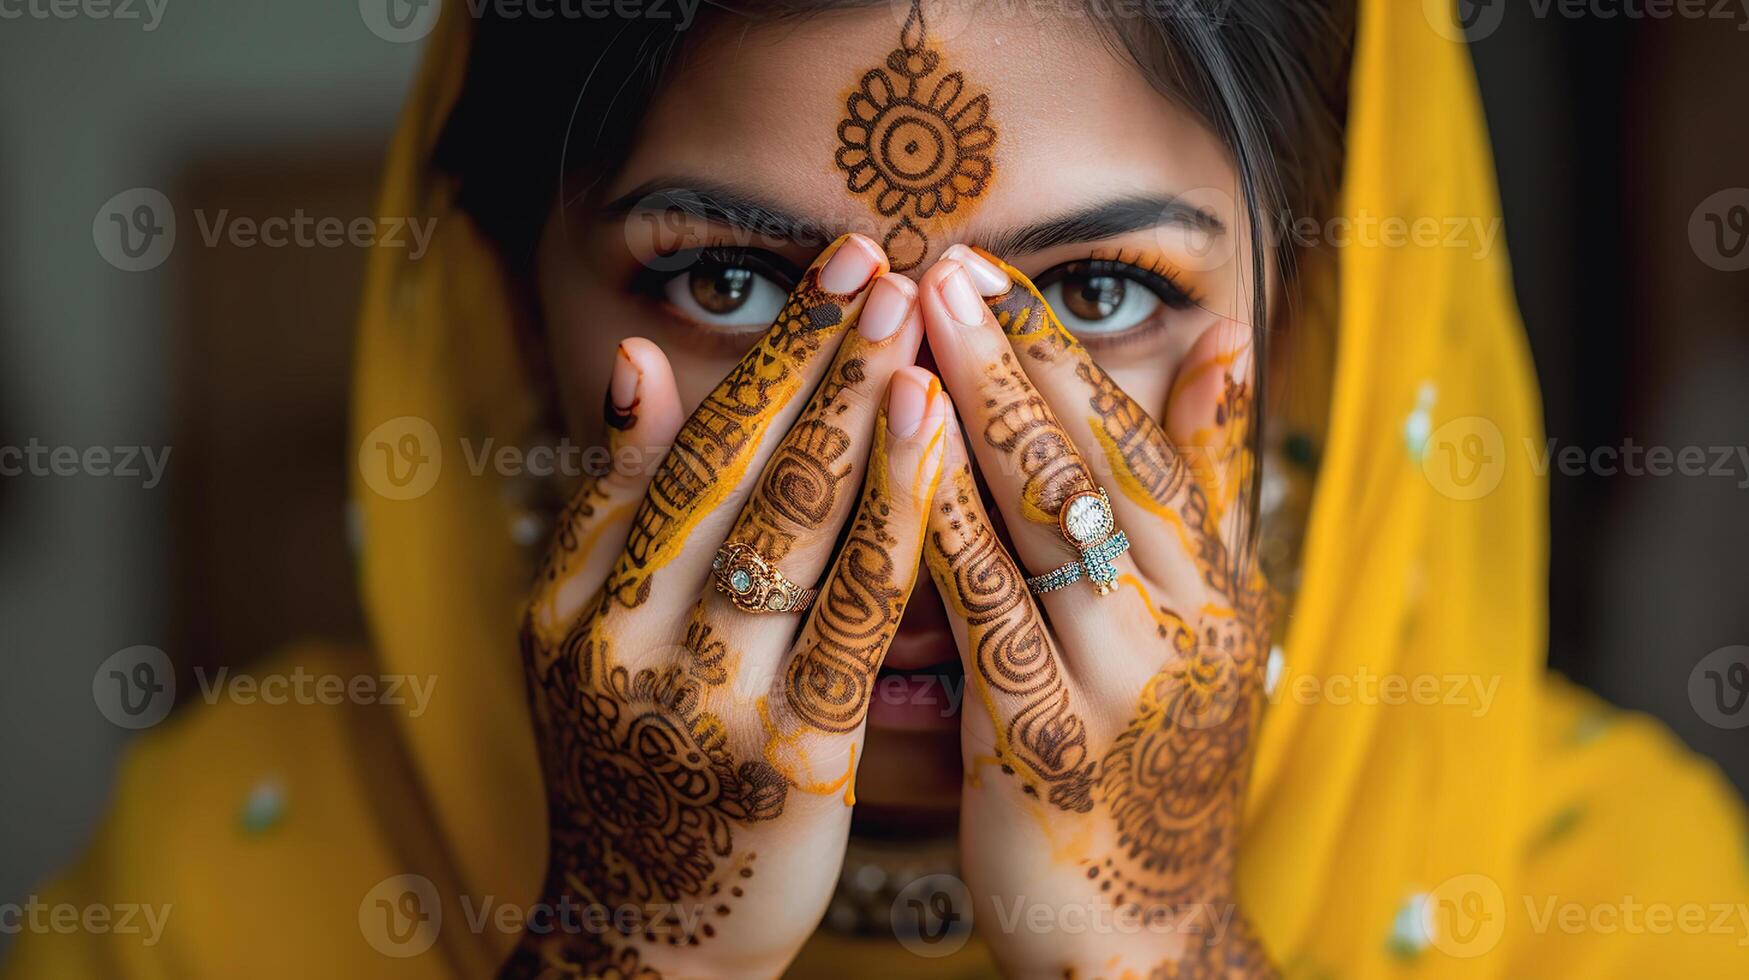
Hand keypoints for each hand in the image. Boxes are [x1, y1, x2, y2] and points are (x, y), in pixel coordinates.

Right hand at [506, 234, 948, 977]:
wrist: (645, 931)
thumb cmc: (636, 768)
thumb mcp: (587, 634)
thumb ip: (615, 504)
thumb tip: (633, 363)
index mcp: (578, 596)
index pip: (686, 444)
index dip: (770, 350)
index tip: (839, 266)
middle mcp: (622, 634)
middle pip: (735, 466)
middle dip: (819, 355)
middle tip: (887, 259)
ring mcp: (700, 696)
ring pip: (787, 528)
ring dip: (853, 413)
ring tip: (914, 324)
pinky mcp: (782, 758)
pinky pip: (849, 621)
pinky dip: (893, 526)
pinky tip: (938, 452)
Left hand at [917, 246, 1273, 977]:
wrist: (1143, 934)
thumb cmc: (1151, 761)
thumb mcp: (1204, 618)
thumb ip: (1202, 487)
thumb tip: (1225, 348)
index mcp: (1214, 580)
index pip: (1136, 434)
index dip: (1060, 346)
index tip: (989, 268)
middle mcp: (1183, 617)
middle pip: (1096, 457)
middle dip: (1015, 352)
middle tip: (943, 263)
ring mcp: (1121, 679)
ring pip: (1050, 519)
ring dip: (979, 411)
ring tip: (916, 325)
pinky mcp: (1049, 743)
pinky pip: (992, 614)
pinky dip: (948, 527)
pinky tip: (898, 461)